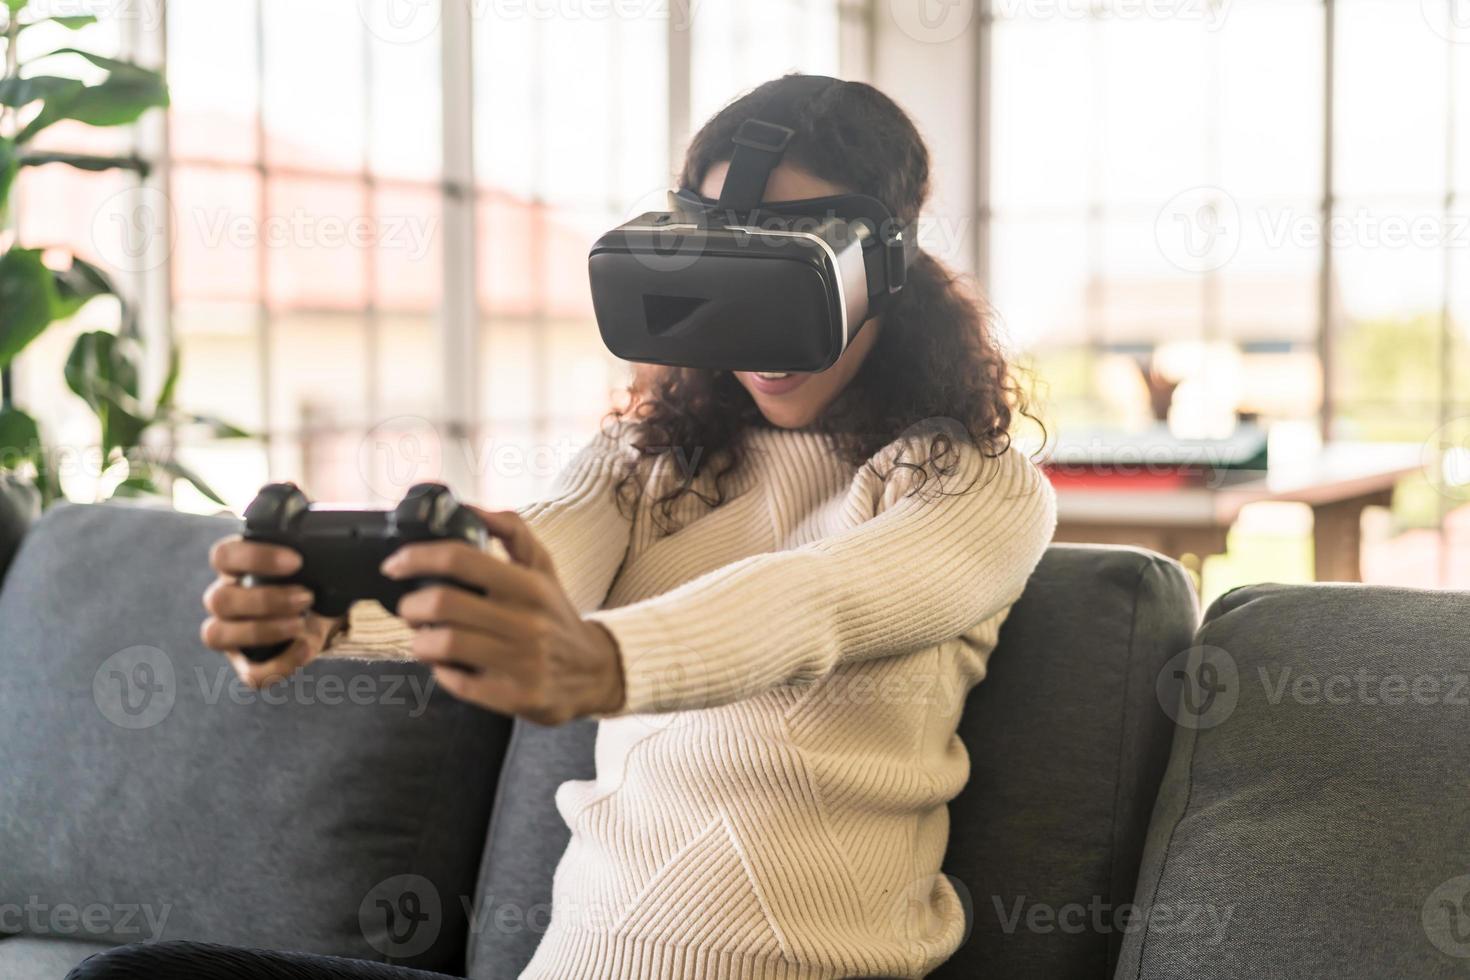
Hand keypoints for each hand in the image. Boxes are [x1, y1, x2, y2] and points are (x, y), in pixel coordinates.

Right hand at [201, 537, 341, 688]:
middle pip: (217, 599)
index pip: (223, 555)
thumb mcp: (312, 564)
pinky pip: (250, 674)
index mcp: (235, 567)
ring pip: (217, 635)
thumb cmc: (309, 581)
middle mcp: (224, 599)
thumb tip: (351, 553)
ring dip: (263, 630)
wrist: (323, 613)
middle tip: (307, 596)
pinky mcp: (247, 665)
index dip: (254, 558)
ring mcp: (229, 635)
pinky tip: (306, 649)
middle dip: (266, 600)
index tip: (296, 561)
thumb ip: (316, 552)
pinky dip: (280, 665)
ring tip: (301, 624)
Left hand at [384, 509, 624, 724]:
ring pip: (443, 645)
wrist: (594, 671)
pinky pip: (457, 682)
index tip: (395, 565)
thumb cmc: (555, 614)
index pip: (460, 559)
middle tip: (409, 609)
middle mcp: (526, 621)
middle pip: (441, 604)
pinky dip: (441, 671)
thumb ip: (511, 530)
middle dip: (410, 606)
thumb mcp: (543, 567)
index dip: (417, 558)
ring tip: (424, 638)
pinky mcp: (515, 696)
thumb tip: (469, 508)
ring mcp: (521, 661)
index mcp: (529, 584)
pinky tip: (447, 664)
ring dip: (420, 641)